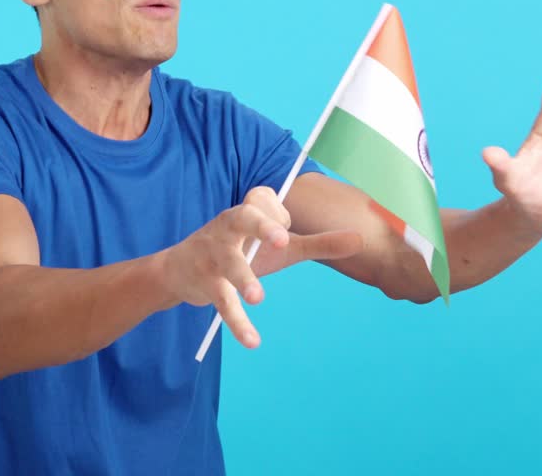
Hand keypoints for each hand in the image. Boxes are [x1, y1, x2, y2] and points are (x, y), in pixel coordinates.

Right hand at [162, 186, 360, 348]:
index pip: (262, 201)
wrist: (180, 270)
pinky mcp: (206, 285)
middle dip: (262, 227)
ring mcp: (214, 256)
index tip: (285, 227)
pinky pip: (222, 303)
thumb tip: (361, 239)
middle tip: (283, 239)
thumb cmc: (241, 251)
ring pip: (229, 264)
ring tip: (258, 297)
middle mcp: (228, 229)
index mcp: (247, 213)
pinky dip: (237, 322)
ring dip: (243, 279)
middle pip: (243, 218)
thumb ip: (319, 243)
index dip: (276, 213)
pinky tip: (252, 340)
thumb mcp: (281, 247)